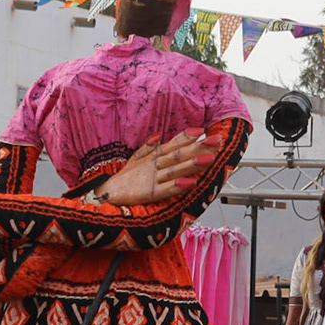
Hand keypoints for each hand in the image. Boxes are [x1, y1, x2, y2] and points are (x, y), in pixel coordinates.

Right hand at [94, 131, 211, 206]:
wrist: (107, 193)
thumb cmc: (125, 177)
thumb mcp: (136, 158)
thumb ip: (149, 146)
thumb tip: (159, 135)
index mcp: (154, 156)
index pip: (173, 144)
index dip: (186, 137)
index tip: (201, 130)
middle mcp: (155, 165)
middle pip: (179, 154)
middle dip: (199, 147)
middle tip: (216, 141)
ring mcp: (153, 179)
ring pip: (176, 169)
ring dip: (192, 164)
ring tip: (208, 158)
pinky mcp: (150, 194)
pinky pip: (166, 189)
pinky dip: (177, 186)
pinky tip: (190, 183)